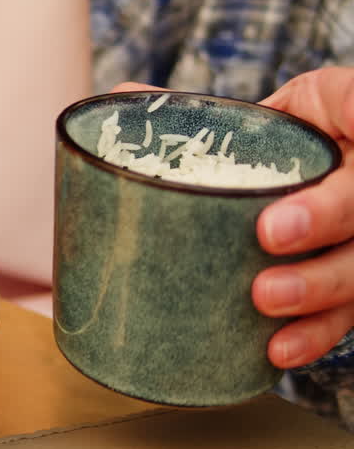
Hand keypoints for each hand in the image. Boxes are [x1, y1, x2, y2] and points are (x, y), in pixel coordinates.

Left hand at [111, 76, 353, 368]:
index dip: (346, 139)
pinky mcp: (352, 266)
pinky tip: (278, 350)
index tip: (279, 206)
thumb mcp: (244, 113)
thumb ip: (187, 110)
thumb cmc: (267, 135)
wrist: (307, 157)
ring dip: (320, 287)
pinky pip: (347, 308)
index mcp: (346, 111)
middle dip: (327, 218)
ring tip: (266, 300)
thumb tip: (118, 98)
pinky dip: (315, 331)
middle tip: (270, 236)